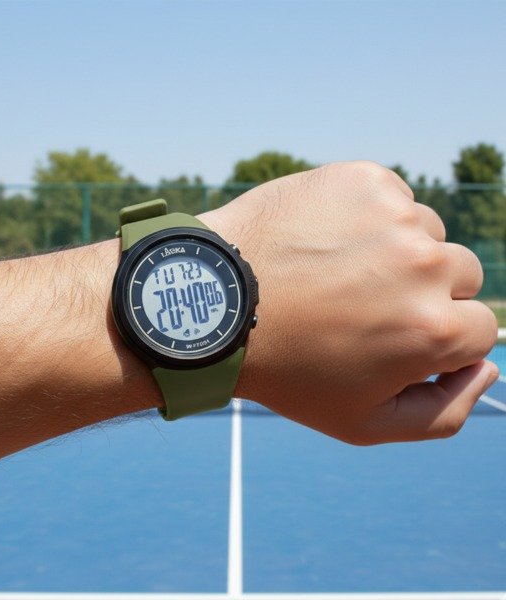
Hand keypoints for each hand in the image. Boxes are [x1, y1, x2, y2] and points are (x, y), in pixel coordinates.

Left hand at [200, 161, 498, 443]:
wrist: (215, 302)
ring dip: (395, 252)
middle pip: (461, 276)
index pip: (478, 330)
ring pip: (427, 234)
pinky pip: (392, 199)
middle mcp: (427, 265)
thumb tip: (487, 367)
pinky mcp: (363, 179)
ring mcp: (394, 216)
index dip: (433, 338)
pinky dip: (368, 218)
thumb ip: (442, 413)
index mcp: (435, 330)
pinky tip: (325, 240)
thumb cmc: (285, 368)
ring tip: (336, 272)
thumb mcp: (361, 423)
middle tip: (359, 304)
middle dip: (421, 294)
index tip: (390, 336)